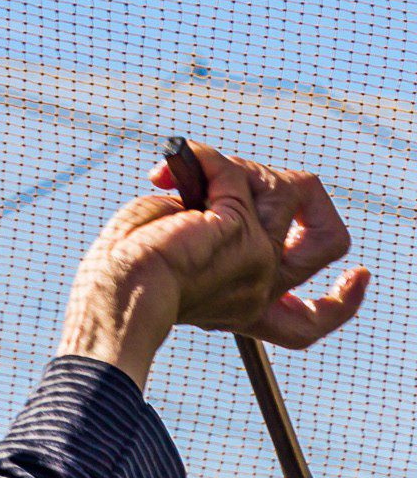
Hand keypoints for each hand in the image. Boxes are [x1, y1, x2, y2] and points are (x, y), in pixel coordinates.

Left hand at [57, 140, 369, 388]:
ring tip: (181, 179)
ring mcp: (259, 260)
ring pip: (282, 189)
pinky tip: (172, 170)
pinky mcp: (238, 228)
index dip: (346, 299)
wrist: (118, 291)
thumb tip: (224, 177)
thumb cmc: (125, 274)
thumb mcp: (187, 251)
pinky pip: (232, 169)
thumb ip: (218, 220)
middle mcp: (263, 289)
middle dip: (286, 194)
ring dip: (233, 170)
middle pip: (324, 239)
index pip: (314, 320)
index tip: (358, 274)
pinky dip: (203, 157)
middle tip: (225, 189)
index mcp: (247, 309)